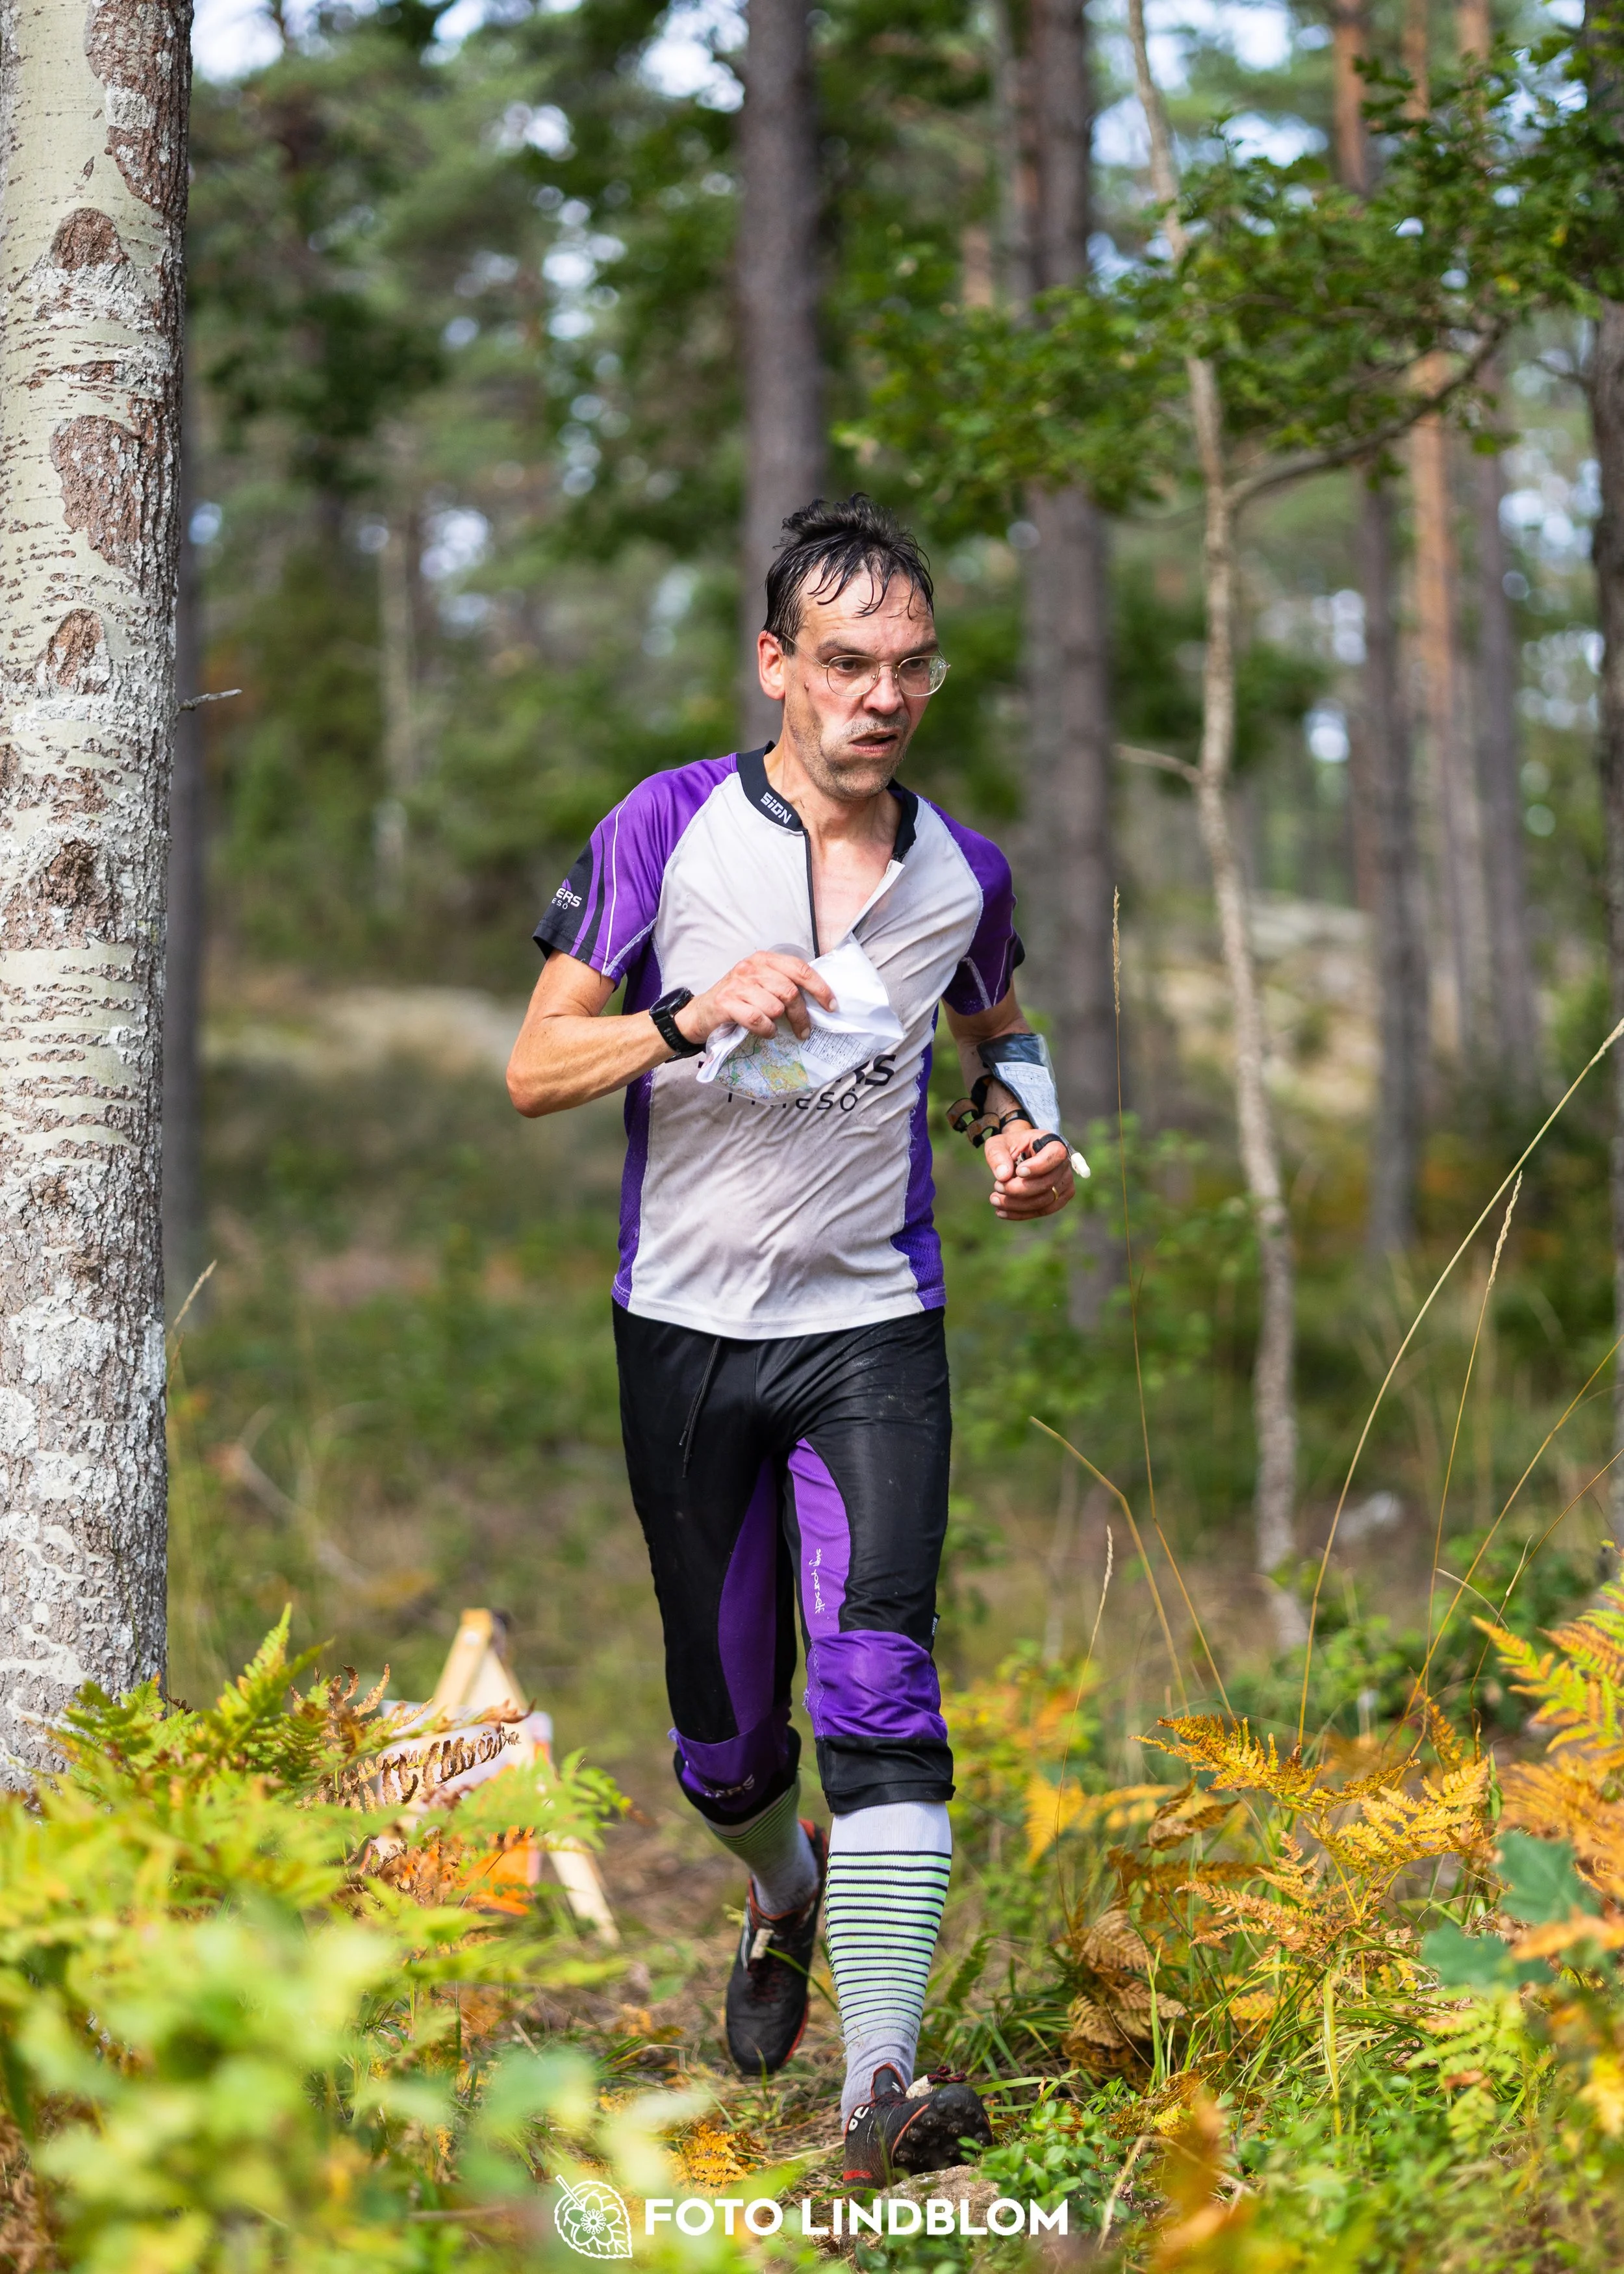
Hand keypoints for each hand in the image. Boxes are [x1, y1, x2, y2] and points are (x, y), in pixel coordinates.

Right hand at [675, 951, 835, 1044]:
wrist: (700, 1013)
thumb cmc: (736, 1000)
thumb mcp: (760, 983)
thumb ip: (783, 983)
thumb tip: (818, 997)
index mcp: (764, 960)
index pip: (800, 969)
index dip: (819, 988)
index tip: (831, 1006)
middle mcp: (751, 968)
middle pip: (790, 992)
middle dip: (801, 1015)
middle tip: (804, 1031)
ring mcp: (738, 985)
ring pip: (775, 1007)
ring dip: (779, 1024)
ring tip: (775, 1029)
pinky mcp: (726, 1003)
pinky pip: (758, 1020)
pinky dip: (766, 1030)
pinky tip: (766, 1032)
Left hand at [984, 1125, 1074, 1221]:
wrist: (1019, 1156)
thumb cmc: (1010, 1147)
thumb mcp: (997, 1145)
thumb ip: (997, 1155)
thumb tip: (1003, 1176)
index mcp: (1052, 1143)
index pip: (1055, 1155)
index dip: (1038, 1166)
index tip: (1018, 1171)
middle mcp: (1064, 1163)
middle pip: (1047, 1183)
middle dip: (1019, 1189)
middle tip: (997, 1186)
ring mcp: (1065, 1183)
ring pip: (1044, 1200)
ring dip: (1017, 1204)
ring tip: (995, 1199)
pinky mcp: (1060, 1198)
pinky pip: (1043, 1210)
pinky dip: (1021, 1213)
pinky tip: (1002, 1211)